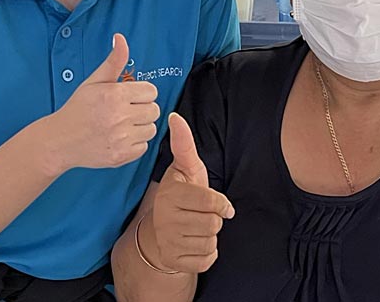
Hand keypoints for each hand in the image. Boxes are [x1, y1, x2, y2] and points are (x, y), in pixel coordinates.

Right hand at [45, 34, 160, 169]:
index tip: (129, 97)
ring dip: (140, 126)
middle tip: (124, 111)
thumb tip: (121, 38)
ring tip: (122, 125)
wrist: (60, 140)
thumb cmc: (78, 109)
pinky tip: (120, 138)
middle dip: (142, 109)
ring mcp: (122, 138)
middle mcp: (120, 116)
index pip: (151, 91)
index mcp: (115, 95)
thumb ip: (113, 61)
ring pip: (151, 129)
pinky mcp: (122, 155)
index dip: (141, 93)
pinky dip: (135, 143)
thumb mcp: (94, 81)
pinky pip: (144, 146)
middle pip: (154, 110)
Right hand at [148, 114, 234, 273]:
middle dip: (214, 220)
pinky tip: (194, 245)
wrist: (157, 234)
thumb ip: (184, 144)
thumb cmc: (180, 196)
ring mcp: (168, 242)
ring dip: (210, 237)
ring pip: (211, 242)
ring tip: (196, 229)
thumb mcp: (185, 169)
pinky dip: (207, 254)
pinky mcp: (173, 262)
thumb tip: (175, 116)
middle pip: (214, 223)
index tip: (219, 204)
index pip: (211, 201)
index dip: (221, 204)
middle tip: (200, 216)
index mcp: (170, 195)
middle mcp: (165, 219)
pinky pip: (207, 260)